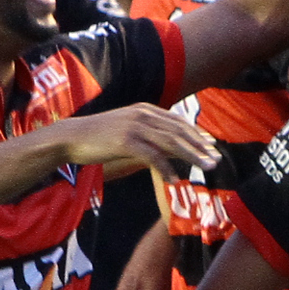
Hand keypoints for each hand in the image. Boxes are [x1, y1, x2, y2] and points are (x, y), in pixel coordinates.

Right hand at [57, 105, 219, 178]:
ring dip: (192, 156)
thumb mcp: (128, 129)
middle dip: (200, 146)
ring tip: (206, 168)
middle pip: (179, 131)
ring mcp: (135, 126)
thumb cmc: (99, 136)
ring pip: (171, 142)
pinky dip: (166, 169)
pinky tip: (175, 180)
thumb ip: (148, 134)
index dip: (197, 134)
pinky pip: (152, 156)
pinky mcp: (126, 141)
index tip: (212, 146)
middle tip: (216, 160)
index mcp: (145, 109)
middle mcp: (143, 114)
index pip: (178, 121)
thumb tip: (169, 146)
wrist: (72, 137)